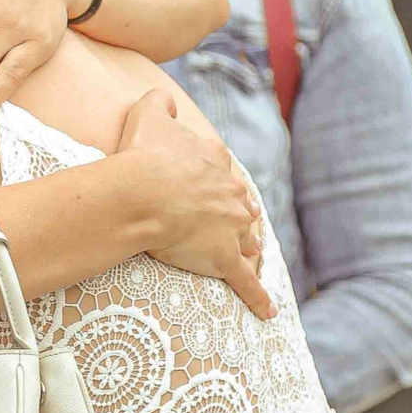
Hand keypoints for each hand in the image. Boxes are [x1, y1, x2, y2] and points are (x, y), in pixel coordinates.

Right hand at [116, 89, 272, 320]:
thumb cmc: (143, 154)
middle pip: (242, 209)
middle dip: (238, 219)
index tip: (209, 190)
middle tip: (233, 229)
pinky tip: (267, 312)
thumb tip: (165, 100)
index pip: (223, 174)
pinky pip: (246, 284)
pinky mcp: (226, 259)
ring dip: (249, 252)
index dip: (215, 184)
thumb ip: (158, 102)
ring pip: (248, 243)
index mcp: (216, 163)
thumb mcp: (149, 114)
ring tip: (250, 262)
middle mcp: (232, 195)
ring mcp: (231, 229)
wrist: (146, 191)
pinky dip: (258, 299)